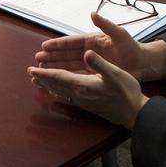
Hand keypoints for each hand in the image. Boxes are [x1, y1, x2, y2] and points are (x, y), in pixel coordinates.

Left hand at [28, 50, 148, 128]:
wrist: (135, 113)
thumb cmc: (126, 92)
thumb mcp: (115, 73)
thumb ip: (99, 63)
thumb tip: (86, 52)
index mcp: (83, 84)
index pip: (58, 77)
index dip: (44, 73)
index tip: (31, 69)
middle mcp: (79, 94)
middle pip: (56, 85)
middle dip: (43, 79)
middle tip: (30, 74)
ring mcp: (83, 101)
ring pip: (60, 92)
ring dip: (48, 86)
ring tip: (38, 83)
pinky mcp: (88, 106)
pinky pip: (68, 98)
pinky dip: (59, 94)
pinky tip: (58, 95)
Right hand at [34, 13, 152, 78]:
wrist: (143, 64)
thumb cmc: (132, 47)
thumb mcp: (120, 34)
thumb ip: (106, 25)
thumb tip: (92, 13)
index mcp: (92, 40)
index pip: (71, 42)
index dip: (57, 44)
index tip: (44, 46)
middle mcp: (89, 51)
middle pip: (66, 54)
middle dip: (52, 57)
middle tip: (37, 60)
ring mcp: (90, 62)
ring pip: (69, 65)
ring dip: (56, 67)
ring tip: (42, 69)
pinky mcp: (94, 73)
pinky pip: (77, 74)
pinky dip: (66, 76)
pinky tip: (57, 79)